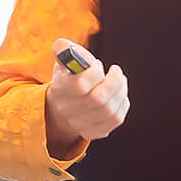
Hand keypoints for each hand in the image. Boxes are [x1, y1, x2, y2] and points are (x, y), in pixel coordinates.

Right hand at [45, 38, 128, 157]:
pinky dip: (122, 103)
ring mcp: (80, 124)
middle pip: (98, 99)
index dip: (95, 72)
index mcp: (58, 89)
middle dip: (114, 82)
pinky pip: (116, 118)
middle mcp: (67, 110)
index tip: (98, 64)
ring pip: (110, 109)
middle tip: (116, 71)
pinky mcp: (94, 132)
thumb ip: (64, 49)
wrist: (63, 105)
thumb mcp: (63, 60)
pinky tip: (119, 94)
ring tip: (119, 80)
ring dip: (120, 91)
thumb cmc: (68, 77)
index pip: (81, 85)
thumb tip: (68, 48)